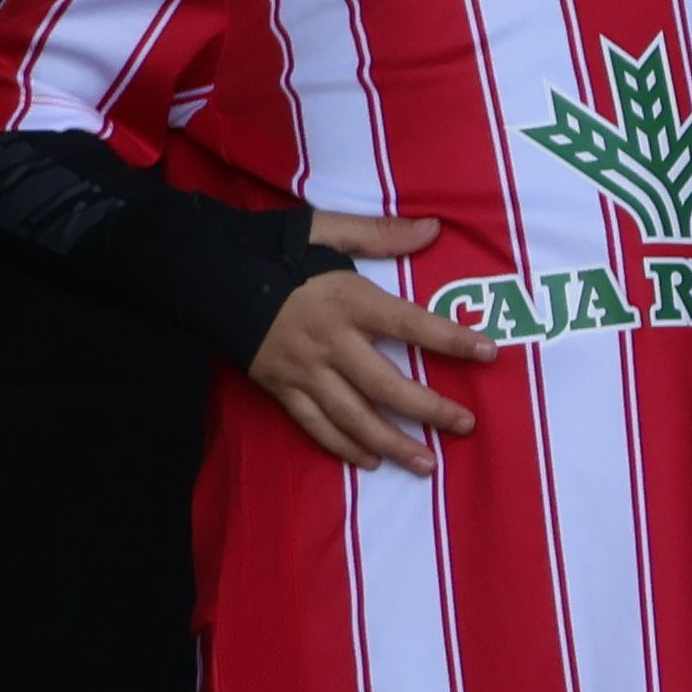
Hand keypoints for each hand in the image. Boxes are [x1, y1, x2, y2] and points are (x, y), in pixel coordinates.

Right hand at [248, 215, 493, 471]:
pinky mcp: (277, 388)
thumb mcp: (324, 230)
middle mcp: (327, 342)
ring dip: (390, 442)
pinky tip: (369, 461)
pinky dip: (341, 446)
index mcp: (346, 300)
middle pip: (385, 384)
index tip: (489, 354)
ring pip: (351, 415)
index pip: (410, 324)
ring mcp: (301, 370)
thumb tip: (434, 228)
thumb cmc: (270, 249)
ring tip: (426, 463)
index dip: (451, 339)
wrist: (201, 274)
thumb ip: (380, 234)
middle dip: (428, 408)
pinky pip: (314, 424)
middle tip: (466, 425)